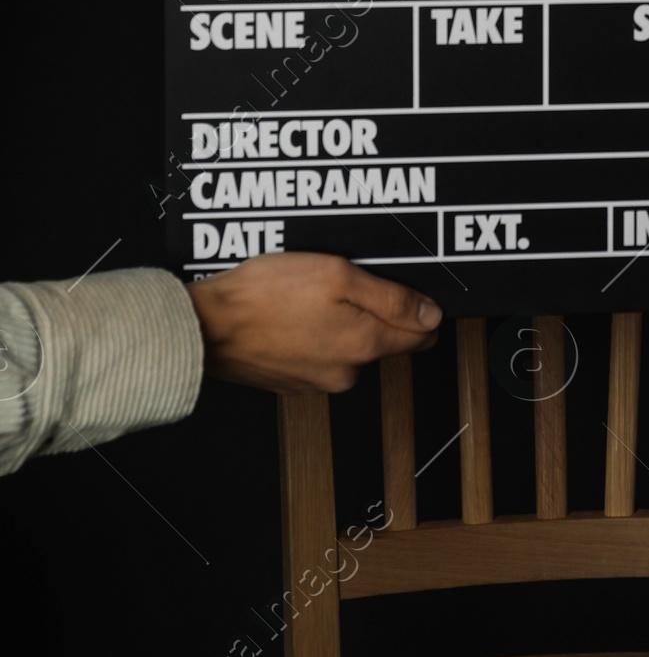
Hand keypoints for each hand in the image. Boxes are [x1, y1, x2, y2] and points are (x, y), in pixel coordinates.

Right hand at [188, 252, 441, 393]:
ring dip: (345, 321)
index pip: (421, 336)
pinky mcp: (293, 381)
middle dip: (381, 311)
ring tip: (318, 291)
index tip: (416, 290)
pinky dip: (317, 333)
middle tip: (356, 279)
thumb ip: (391, 298)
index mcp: (364, 344)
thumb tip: (431, 315)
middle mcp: (346, 372)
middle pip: (386, 340)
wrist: (209, 327)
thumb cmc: (265, 296)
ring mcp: (318, 381)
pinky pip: (320, 353)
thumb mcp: (337, 275)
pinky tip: (298, 311)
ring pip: (351, 346)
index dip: (424, 309)